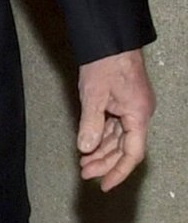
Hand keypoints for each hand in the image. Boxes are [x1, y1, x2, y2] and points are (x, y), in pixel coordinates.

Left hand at [77, 47, 155, 190]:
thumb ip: (91, 123)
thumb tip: (86, 148)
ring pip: (119, 137)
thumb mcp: (94, 94)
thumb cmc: (104, 62)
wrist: (109, 37)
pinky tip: (89, 144)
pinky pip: (115, 125)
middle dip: (105, 162)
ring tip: (83, 162)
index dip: (118, 171)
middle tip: (84, 172)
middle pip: (125, 147)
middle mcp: (139, 114)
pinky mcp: (124, 101)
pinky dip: (103, 135)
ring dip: (102, 150)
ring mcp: (132, 107)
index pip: (132, 153)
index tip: (105, 185)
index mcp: (138, 115)